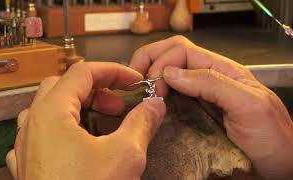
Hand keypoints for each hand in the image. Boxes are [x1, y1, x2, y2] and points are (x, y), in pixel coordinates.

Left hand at [6, 62, 165, 179]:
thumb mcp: (125, 155)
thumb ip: (142, 122)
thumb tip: (155, 105)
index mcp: (51, 113)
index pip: (83, 72)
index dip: (113, 71)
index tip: (134, 81)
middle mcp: (32, 125)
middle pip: (64, 87)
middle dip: (97, 89)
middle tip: (119, 104)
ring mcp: (26, 146)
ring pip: (51, 109)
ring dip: (79, 107)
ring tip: (102, 120)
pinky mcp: (29, 165)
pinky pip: (43, 134)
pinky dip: (65, 128)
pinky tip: (79, 143)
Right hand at [130, 36, 292, 178]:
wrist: (278, 169)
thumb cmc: (274, 139)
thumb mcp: (249, 105)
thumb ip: (212, 83)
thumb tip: (171, 72)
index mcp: (222, 71)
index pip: (182, 50)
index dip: (161, 62)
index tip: (152, 86)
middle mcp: (207, 81)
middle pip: (171, 57)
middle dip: (149, 63)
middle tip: (137, 84)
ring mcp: (199, 99)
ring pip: (167, 79)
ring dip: (149, 81)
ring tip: (139, 95)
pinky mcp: (193, 117)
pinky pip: (170, 102)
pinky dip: (155, 102)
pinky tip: (150, 109)